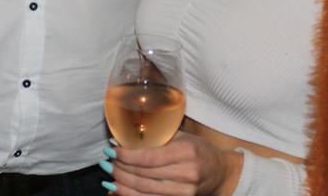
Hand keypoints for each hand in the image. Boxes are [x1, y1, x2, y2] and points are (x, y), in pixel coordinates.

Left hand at [105, 133, 241, 195]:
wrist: (221, 173)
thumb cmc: (199, 150)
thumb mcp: (182, 137)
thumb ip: (157, 136)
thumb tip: (123, 137)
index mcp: (186, 152)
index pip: (148, 157)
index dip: (125, 155)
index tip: (111, 150)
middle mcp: (187, 173)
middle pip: (143, 175)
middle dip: (120, 169)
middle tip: (107, 162)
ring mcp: (184, 192)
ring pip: (144, 191)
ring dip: (122, 184)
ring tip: (109, 175)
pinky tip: (118, 189)